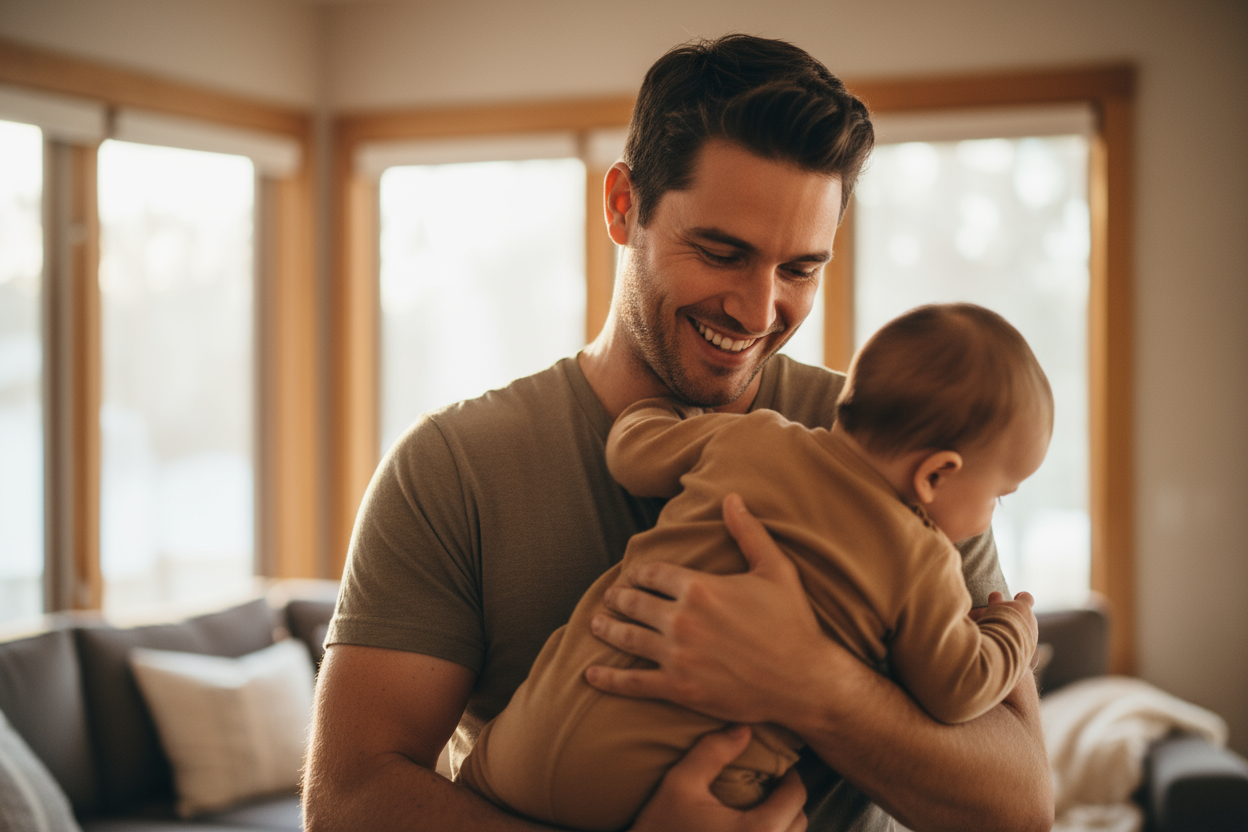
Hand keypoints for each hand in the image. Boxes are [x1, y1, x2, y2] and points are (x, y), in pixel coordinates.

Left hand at [585, 493, 844, 725]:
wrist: (804, 680)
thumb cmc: (793, 623)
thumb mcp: (775, 569)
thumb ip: (748, 532)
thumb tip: (732, 498)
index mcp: (699, 587)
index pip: (653, 573)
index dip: (639, 573)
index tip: (632, 576)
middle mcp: (681, 619)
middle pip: (635, 603)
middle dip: (618, 598)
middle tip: (609, 598)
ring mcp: (677, 655)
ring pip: (628, 638)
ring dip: (607, 629)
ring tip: (595, 624)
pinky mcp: (678, 688)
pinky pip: (633, 682)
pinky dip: (608, 678)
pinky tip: (591, 674)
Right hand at [629, 725, 806, 831]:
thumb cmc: (660, 828)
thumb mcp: (680, 783)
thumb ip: (712, 752)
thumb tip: (744, 727)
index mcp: (759, 830)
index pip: (795, 796)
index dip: (789, 776)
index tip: (777, 767)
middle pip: (799, 821)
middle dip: (788, 801)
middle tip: (771, 785)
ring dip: (782, 823)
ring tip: (761, 807)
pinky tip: (747, 830)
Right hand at [987, 590, 1037, 643]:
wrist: (1003, 646)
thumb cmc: (997, 622)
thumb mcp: (993, 607)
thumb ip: (996, 599)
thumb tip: (996, 595)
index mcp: (1023, 607)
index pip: (1027, 597)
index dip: (1022, 597)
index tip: (1016, 597)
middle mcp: (1031, 619)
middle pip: (1026, 615)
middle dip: (1017, 617)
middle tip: (1003, 620)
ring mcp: (1033, 634)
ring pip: (1027, 629)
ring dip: (1018, 630)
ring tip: (1004, 635)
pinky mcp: (1031, 648)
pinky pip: (1025, 643)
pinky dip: (1018, 643)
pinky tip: (1007, 645)